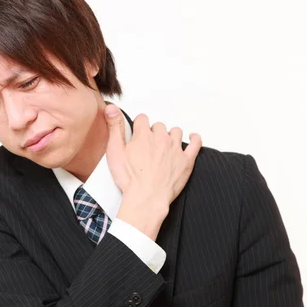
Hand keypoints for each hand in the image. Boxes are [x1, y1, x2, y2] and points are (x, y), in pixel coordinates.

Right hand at [104, 105, 201, 239]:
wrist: (146, 198)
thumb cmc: (130, 180)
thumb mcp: (114, 152)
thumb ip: (114, 128)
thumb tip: (111, 109)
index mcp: (143, 136)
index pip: (143, 119)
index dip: (139, 125)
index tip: (137, 131)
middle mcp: (161, 139)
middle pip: (159, 126)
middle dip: (153, 132)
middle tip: (148, 144)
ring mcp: (175, 149)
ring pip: (175, 132)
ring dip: (170, 135)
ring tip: (164, 143)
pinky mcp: (186, 161)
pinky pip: (196, 144)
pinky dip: (195, 138)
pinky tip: (192, 138)